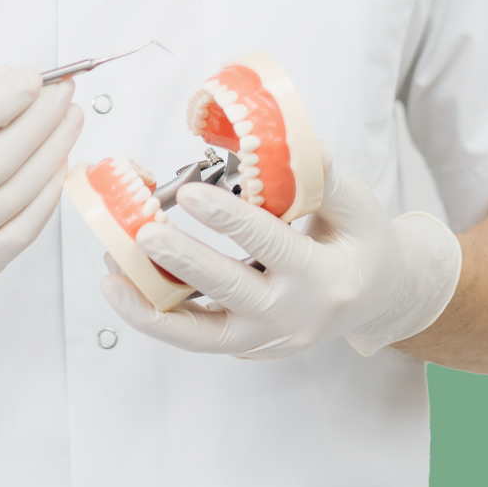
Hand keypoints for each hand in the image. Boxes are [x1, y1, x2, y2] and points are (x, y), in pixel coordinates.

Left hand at [98, 146, 462, 358]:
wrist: (376, 299)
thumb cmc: (363, 245)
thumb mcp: (360, 209)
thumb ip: (327, 180)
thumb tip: (303, 142)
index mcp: (327, 279)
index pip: (271, 246)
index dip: (229, 219)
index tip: (190, 192)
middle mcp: (295, 317)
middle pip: (230, 291)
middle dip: (183, 261)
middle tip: (144, 232)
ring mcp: (267, 338)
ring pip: (201, 333)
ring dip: (151, 304)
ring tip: (111, 272)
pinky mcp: (244, 345)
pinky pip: (194, 335)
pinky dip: (155, 315)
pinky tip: (121, 286)